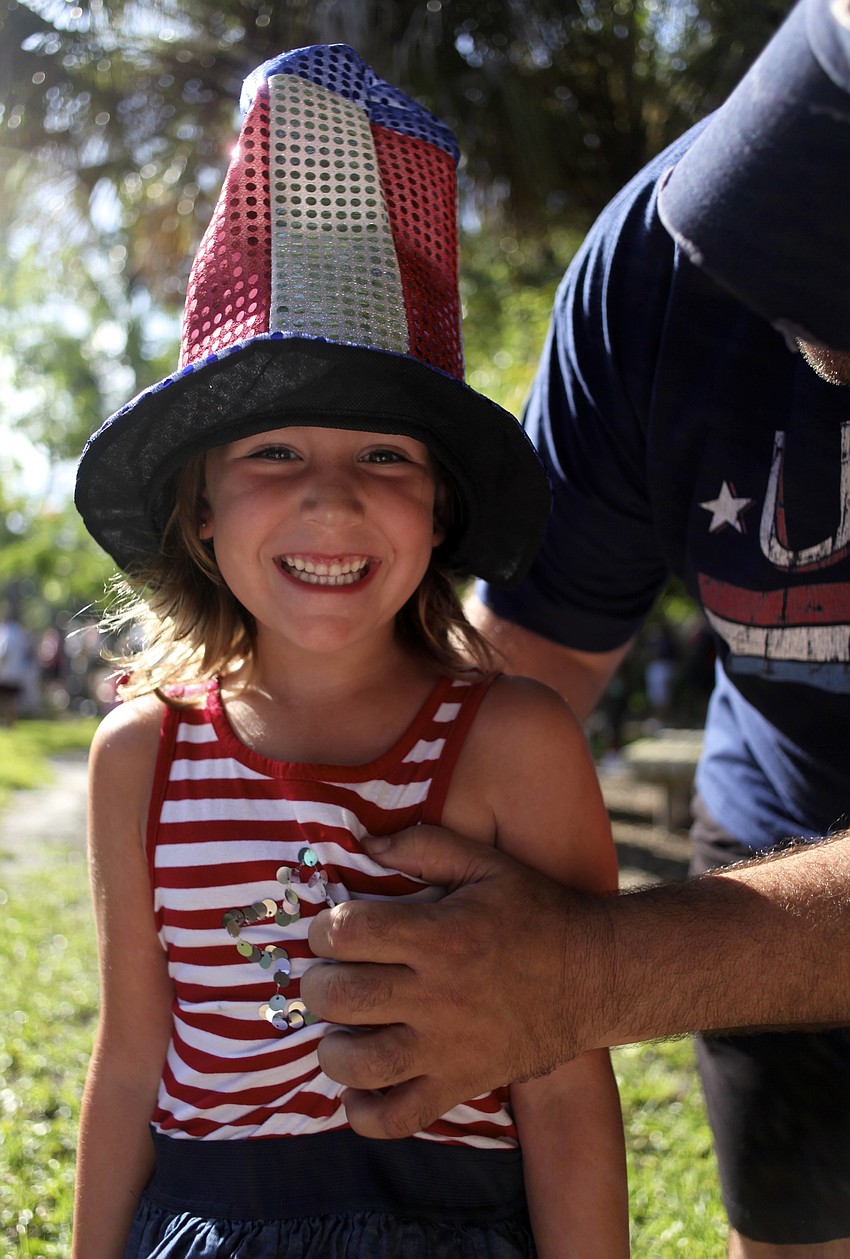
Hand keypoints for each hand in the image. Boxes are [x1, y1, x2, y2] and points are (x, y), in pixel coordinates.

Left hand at [302, 826, 612, 1138]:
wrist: (597, 974)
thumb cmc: (536, 912)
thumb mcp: (486, 864)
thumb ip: (424, 845)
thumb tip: (363, 842)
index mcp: (442, 935)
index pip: (350, 932)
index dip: (324, 928)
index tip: (330, 929)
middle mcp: (440, 994)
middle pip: (343, 997)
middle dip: (317, 985)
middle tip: (327, 976)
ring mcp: (450, 1047)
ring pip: (362, 1064)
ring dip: (333, 1049)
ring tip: (338, 1031)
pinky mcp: (462, 1083)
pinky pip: (400, 1117)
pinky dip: (365, 1113)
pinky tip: (358, 1088)